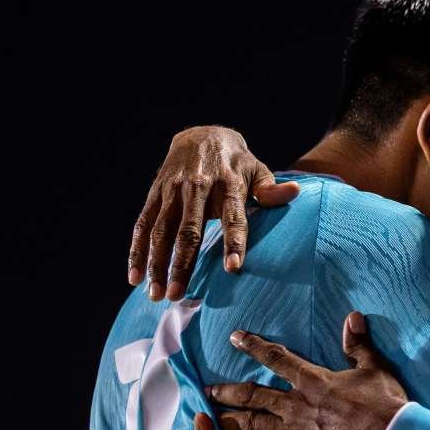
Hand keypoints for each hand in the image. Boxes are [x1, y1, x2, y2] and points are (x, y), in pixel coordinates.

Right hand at [128, 126, 300, 301]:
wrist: (201, 134)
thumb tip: (295, 192)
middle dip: (182, 264)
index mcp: (229, 184)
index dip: (234, 241)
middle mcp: (198, 187)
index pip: (234, 216)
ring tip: (157, 294)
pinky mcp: (155, 194)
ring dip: (157, 264)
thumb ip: (270, 189)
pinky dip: (137, 251)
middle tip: (178, 295)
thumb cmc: (236, 164)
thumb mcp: (257, 170)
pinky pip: (143, 225)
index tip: (233, 268)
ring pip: (162, 231)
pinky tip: (134, 277)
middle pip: (189, 230)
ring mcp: (173, 190)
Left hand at [208, 313, 407, 429]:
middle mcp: (295, 406)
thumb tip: (352, 316)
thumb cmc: (383, 403)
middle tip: (207, 392)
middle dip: (228, 392)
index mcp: (312, 381)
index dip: (254, 346)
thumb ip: (358, 344)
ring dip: (233, 424)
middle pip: (253, 395)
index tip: (235, 338)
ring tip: (216, 423)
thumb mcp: (374, 367)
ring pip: (254, 427)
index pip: (276, 358)